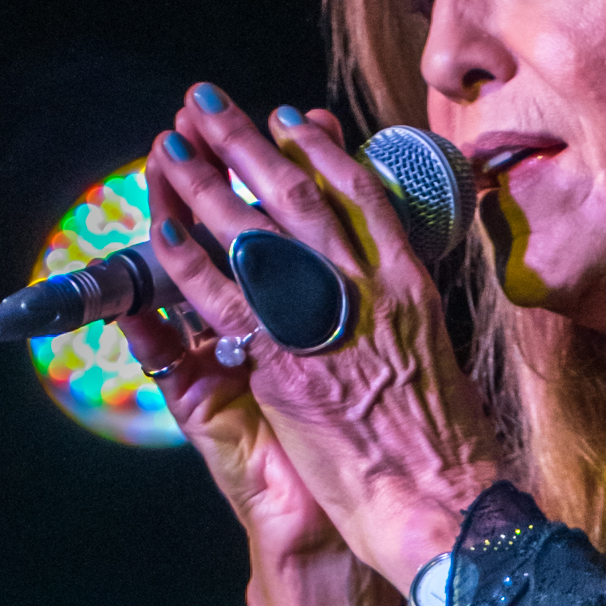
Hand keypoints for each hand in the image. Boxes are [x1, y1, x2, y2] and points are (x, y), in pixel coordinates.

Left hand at [143, 86, 506, 590]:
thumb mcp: (433, 353)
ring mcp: (326, 321)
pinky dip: (187, 261)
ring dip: (202, 185)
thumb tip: (386, 281)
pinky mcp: (286, 364)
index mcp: (410, 281)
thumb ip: (401, 309)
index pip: (359, 192)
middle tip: (205, 103)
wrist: (444, 502)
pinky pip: (222, 299)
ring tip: (168, 148)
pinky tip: (161, 231)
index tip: (285, 116)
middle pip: (296, 193)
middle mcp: (369, 287)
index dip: (316, 148)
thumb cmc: (444, 443)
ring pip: (252, 233)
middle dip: (244, 142)